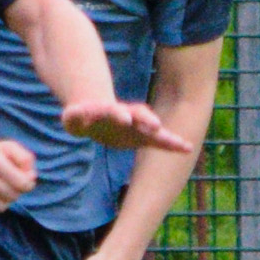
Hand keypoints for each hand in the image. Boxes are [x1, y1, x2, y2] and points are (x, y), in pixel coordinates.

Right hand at [0, 138, 35, 215]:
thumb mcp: (9, 147)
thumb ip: (26, 159)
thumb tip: (31, 177)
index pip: (22, 184)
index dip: (28, 183)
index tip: (25, 180)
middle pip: (13, 196)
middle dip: (16, 191)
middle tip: (10, 183)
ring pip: (1, 207)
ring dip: (4, 200)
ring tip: (0, 189)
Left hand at [60, 98, 191, 153]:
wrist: (94, 116)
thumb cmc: (82, 118)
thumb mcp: (73, 118)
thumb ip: (73, 117)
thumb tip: (72, 116)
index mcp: (109, 111)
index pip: (114, 111)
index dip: (119, 114)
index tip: (124, 118)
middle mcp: (127, 117)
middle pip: (139, 114)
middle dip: (147, 119)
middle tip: (156, 125)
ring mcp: (137, 127)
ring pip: (154, 130)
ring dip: (166, 136)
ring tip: (184, 144)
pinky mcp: (142, 137)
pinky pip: (160, 141)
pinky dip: (173, 144)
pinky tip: (188, 148)